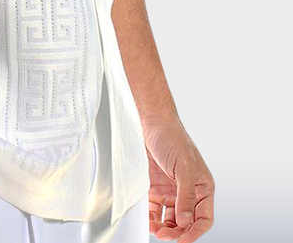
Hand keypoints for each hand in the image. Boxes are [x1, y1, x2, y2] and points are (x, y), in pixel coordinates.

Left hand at [141, 116, 213, 241]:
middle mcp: (188, 192)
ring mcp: (171, 190)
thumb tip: (185, 221)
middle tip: (164, 235)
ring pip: (170, 218)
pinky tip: (147, 220)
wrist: (151, 121)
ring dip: (163, 227)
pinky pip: (155, 208)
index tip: (183, 241)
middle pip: (186, 222)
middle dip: (177, 232)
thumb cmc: (172, 137)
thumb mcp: (183, 166)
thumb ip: (185, 195)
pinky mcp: (156, 187)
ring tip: (154, 229)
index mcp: (202, 188)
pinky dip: (152, 216)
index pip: (203, 218)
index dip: (195, 232)